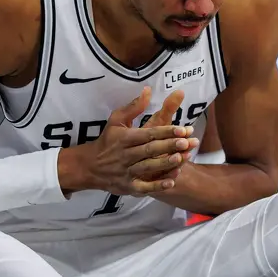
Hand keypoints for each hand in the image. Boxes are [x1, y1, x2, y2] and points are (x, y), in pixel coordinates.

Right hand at [65, 88, 198, 195]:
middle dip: (170, 146)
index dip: (166, 131)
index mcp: (125, 138)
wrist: (89, 167)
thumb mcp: (116, 120)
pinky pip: (143, 187)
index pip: (148, 134)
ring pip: (148, 168)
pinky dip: (156, 186)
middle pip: (150, 150)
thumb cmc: (108, 140)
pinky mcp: (127, 186)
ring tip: (184, 157)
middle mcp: (125, 155)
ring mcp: (126, 172)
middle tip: (188, 142)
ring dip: (166, 164)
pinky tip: (171, 182)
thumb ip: (134, 107)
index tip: (182, 129)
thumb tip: (148, 89)